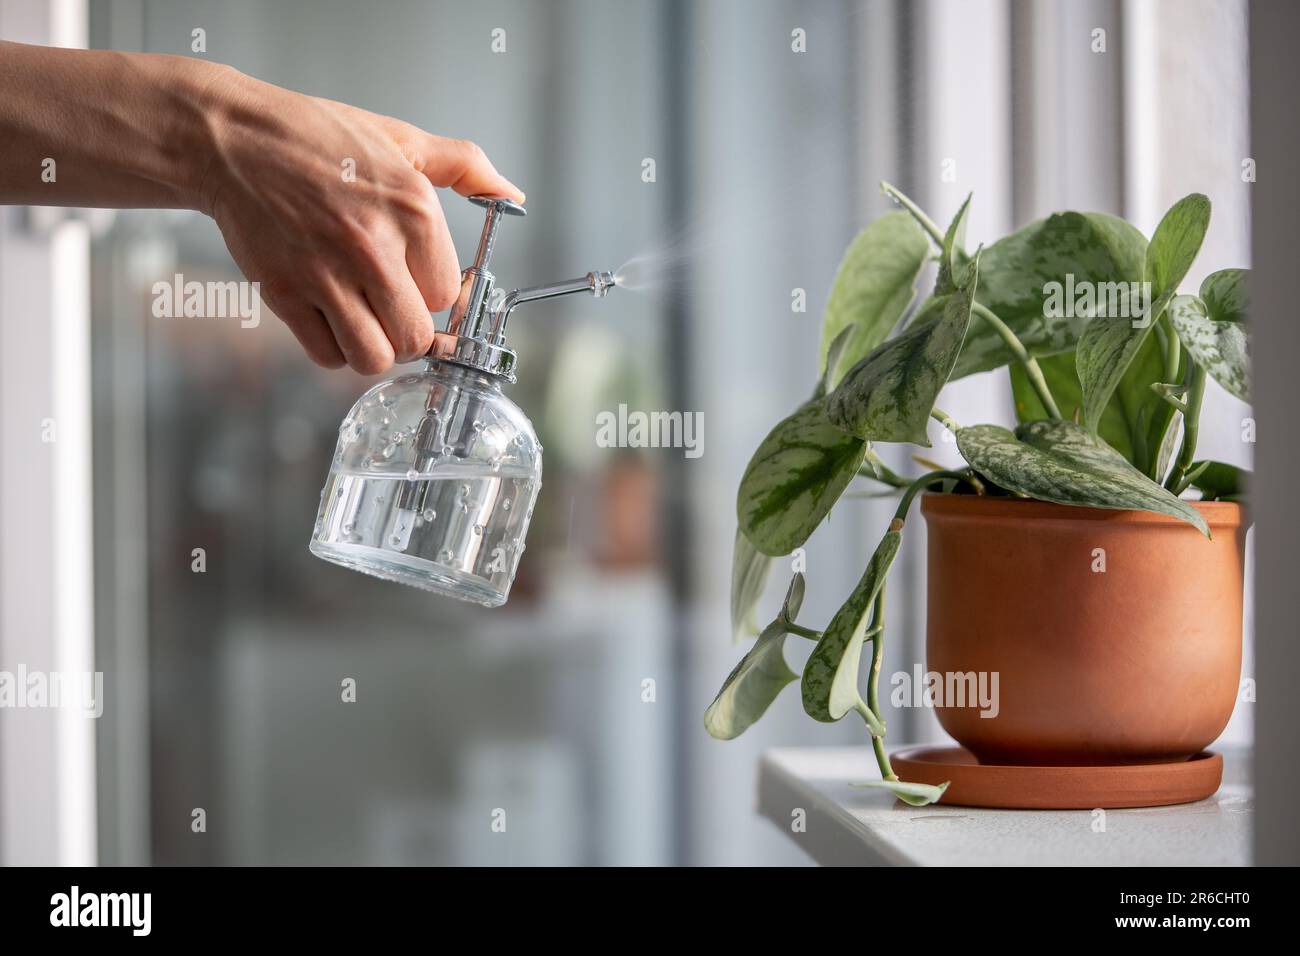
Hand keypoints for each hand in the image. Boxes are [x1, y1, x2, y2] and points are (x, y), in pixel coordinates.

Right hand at [199, 67, 523, 372]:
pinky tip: (331, 318)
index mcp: (412, 210)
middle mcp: (373, 247)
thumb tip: (513, 195)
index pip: (446, 294)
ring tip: (366, 321)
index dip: (433, 294)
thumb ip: (464, 167)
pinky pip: (326, 355)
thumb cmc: (317, 138)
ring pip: (374, 358)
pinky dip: (333, 347)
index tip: (418, 284)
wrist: (234, 140)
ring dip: (374, 349)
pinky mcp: (285, 294)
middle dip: (409, 333)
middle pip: (415, 338)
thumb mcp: (402, 139)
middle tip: (395, 313)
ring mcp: (326, 275)